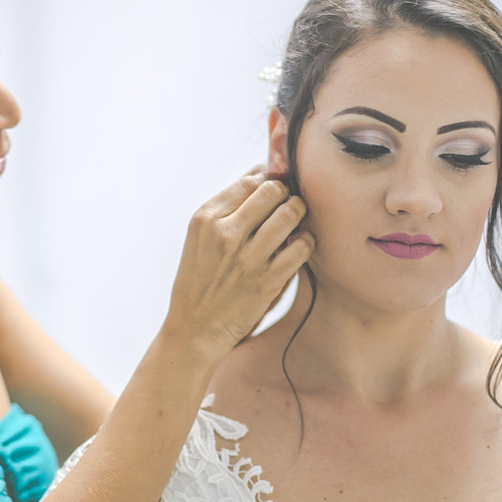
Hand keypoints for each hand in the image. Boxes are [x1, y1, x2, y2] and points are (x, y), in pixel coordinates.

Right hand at [163, 172, 312, 362]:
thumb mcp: (200, 238)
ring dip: (299, 213)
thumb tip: (262, 174)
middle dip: (285, 194)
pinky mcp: (267, 281)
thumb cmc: (200, 279)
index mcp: (206, 219)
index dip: (269, 180)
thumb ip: (227, 208)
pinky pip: (301, 246)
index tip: (274, 190)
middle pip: (272, 191)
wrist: (195, 328)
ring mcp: (247, 257)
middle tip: (287, 205)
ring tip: (295, 222)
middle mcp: (225, 234)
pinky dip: (306, 241)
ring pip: (290, 213)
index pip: (249, 182)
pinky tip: (299, 246)